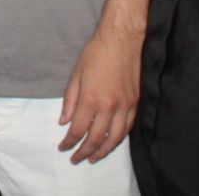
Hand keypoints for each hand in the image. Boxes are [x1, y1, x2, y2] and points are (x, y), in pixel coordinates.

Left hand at [59, 22, 140, 162]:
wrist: (122, 40)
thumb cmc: (96, 53)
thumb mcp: (75, 74)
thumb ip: (69, 101)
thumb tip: (64, 122)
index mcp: (90, 99)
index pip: (78, 130)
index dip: (69, 142)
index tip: (62, 147)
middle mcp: (109, 107)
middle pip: (96, 139)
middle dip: (84, 152)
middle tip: (76, 159)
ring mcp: (125, 106)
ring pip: (114, 138)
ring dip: (103, 151)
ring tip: (93, 158)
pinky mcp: (136, 103)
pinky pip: (128, 128)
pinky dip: (118, 138)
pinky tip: (111, 141)